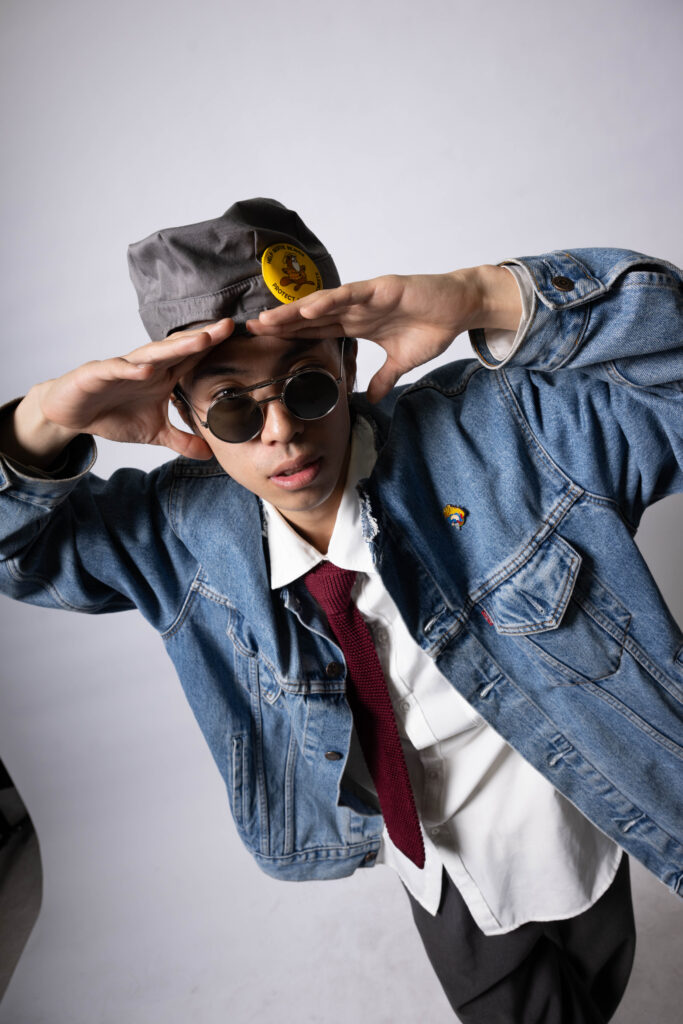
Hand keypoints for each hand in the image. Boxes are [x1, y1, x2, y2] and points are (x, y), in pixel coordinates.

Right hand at [17, 319, 233, 462]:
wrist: (72, 413)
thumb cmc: (113, 414)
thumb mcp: (154, 434)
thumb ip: (181, 440)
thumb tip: (209, 454)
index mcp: (162, 376)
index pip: (192, 359)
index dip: (215, 349)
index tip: (240, 339)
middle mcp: (146, 366)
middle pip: (179, 349)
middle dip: (203, 337)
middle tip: (228, 327)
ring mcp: (123, 368)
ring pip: (152, 353)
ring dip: (175, 346)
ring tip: (199, 339)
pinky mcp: (97, 374)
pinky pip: (116, 370)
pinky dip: (130, 369)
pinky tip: (145, 369)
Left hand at [247, 266, 520, 401]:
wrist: (460, 308)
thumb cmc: (432, 328)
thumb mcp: (402, 362)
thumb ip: (384, 378)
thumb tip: (371, 398)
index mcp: (357, 324)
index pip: (316, 332)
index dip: (290, 337)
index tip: (264, 347)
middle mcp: (355, 308)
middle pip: (310, 317)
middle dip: (281, 324)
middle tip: (250, 332)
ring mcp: (366, 297)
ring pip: (322, 304)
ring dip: (294, 312)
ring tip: (268, 321)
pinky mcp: (382, 288)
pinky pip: (350, 295)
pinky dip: (329, 302)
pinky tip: (307, 310)